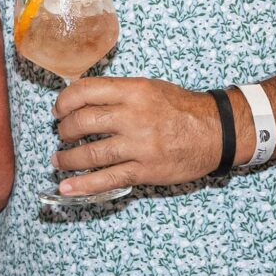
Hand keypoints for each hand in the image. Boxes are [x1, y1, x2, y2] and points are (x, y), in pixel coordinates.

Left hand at [48, 77, 228, 196]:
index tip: (59, 110)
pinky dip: (83, 185)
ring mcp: (139, 145)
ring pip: (91, 153)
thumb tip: (82, 99)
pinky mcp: (145, 170)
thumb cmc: (182, 109)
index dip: (64, 101)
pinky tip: (66, 188)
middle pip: (83, 122)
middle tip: (63, 134)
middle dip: (65, 130)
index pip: (86, 91)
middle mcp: (134, 116)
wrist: (217, 132)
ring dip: (68, 158)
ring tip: (59, 160)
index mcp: (134, 91)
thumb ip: (118, 93)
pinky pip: (108, 179)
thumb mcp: (150, 88)